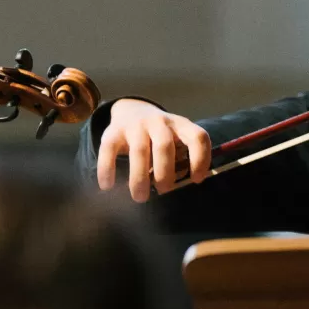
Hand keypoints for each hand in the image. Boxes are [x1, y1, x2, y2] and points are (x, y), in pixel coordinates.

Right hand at [95, 100, 211, 201]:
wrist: (131, 110)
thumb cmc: (158, 137)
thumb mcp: (175, 139)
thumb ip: (179, 160)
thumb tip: (175, 188)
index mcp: (180, 125)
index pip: (197, 138)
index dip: (200, 160)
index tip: (196, 180)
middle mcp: (159, 122)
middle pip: (164, 146)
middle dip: (165, 172)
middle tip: (163, 191)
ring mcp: (135, 125)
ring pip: (139, 150)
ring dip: (139, 177)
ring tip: (140, 197)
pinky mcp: (113, 131)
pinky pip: (109, 150)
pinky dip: (107, 169)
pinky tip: (107, 186)